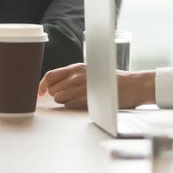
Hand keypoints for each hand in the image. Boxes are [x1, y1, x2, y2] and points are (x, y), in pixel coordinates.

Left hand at [38, 63, 154, 108]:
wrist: (132, 85)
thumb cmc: (112, 80)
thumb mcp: (91, 71)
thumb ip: (73, 76)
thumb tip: (54, 86)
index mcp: (77, 67)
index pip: (50, 75)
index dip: (42, 85)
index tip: (41, 92)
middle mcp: (77, 76)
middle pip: (53, 89)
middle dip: (57, 94)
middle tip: (70, 94)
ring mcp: (81, 88)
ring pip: (59, 99)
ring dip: (66, 100)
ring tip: (80, 97)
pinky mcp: (86, 99)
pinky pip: (70, 105)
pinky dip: (74, 106)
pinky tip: (85, 101)